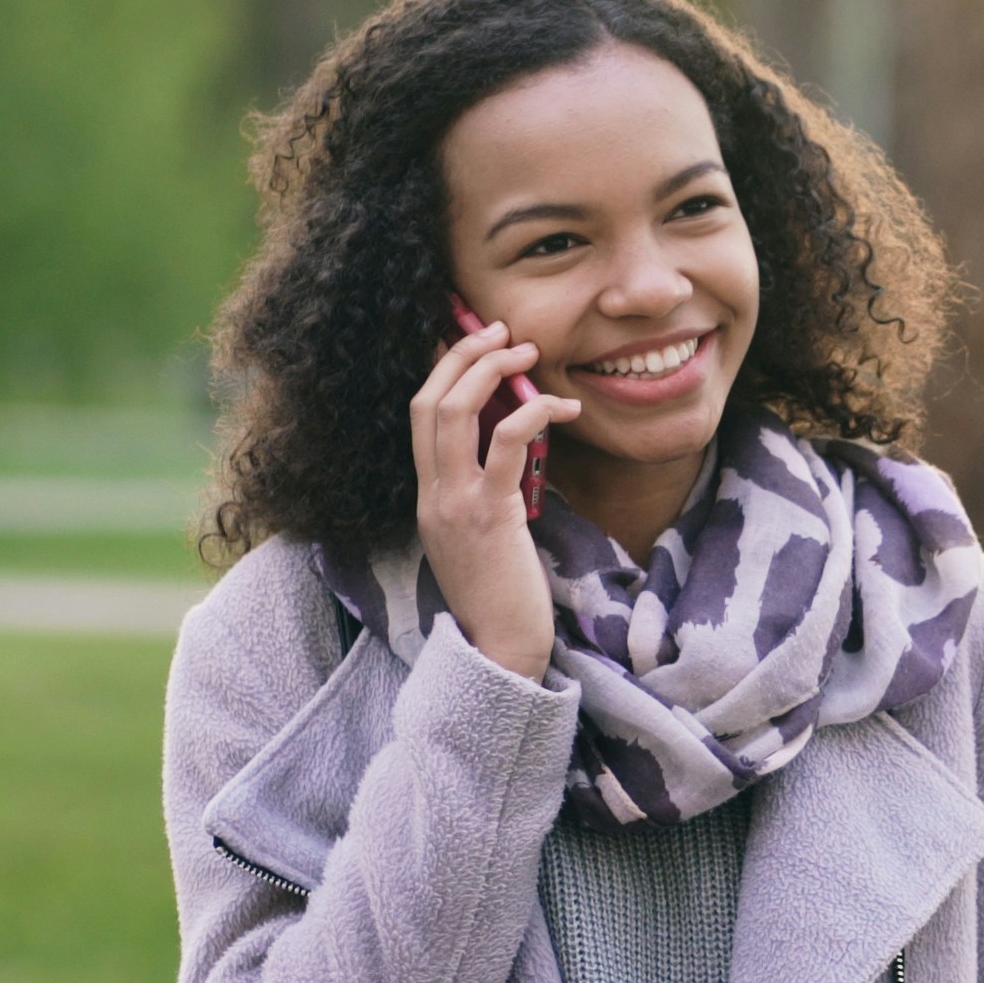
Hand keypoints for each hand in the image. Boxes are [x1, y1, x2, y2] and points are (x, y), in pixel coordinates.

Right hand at [408, 318, 577, 679]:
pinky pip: (504, 443)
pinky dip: (532, 412)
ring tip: (527, 353)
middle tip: (502, 331)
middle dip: (462, 354)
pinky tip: (563, 407)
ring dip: (490, 371)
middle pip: (426, 400)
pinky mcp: (489, 515)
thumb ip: (487, 492)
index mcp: (427, 497)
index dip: (443, 369)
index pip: (420, 415)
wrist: (500, 651)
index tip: (476, 342)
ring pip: (450, 411)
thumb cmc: (502, 597)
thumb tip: (516, 446)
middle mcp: (431, 495)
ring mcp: (453, 504)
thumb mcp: (484, 536)